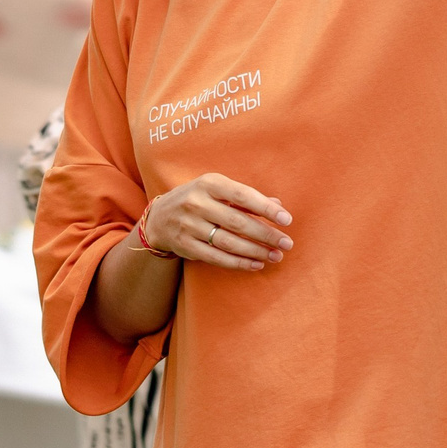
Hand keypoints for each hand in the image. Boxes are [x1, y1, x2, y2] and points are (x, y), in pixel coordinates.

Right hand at [141, 173, 294, 271]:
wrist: (159, 217)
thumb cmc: (199, 199)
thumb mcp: (218, 189)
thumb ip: (246, 197)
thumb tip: (278, 204)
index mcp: (209, 183)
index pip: (243, 195)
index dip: (266, 208)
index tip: (286, 219)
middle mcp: (197, 203)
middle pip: (238, 222)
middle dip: (266, 234)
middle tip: (287, 243)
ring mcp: (189, 225)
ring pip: (229, 242)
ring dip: (256, 251)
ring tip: (275, 256)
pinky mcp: (186, 246)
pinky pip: (217, 257)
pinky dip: (239, 263)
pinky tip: (256, 264)